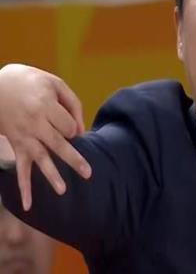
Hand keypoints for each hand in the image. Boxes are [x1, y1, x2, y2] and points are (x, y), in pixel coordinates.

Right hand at [0, 64, 91, 210]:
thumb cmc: (31, 82)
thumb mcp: (53, 83)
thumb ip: (72, 103)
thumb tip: (81, 129)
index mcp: (46, 106)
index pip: (68, 126)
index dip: (73, 128)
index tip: (71, 128)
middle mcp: (35, 123)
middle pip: (58, 145)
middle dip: (74, 160)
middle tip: (88, 174)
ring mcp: (24, 136)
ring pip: (40, 158)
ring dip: (51, 176)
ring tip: (63, 191)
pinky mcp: (16, 143)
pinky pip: (20, 167)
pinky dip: (23, 187)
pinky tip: (28, 205)